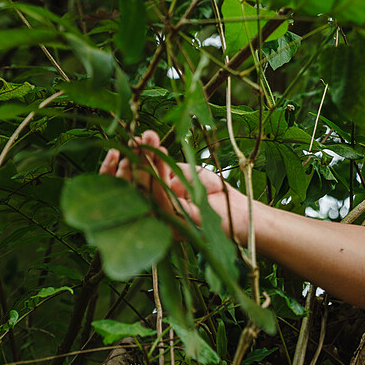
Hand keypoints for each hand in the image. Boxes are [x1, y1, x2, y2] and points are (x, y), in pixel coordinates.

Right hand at [100, 131, 249, 243]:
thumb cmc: (214, 192)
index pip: (130, 185)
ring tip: (143, 145)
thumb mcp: (185, 173)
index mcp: (153, 204)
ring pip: (144, 194)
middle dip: (132, 161)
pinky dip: (157, 179)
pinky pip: (162, 201)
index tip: (132, 140)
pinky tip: (156, 161)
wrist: (240, 211)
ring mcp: (164, 222)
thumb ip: (164, 167)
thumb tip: (143, 153)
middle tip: (136, 139)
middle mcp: (154, 216)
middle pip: (132, 190)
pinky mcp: (178, 225)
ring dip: (142, 166)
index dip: (125, 164)